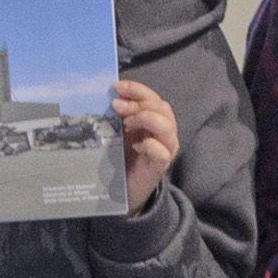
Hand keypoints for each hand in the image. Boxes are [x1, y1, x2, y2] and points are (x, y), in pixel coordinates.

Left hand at [113, 79, 178, 213]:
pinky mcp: (160, 166)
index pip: (153, 98)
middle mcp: (165, 133)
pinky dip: (148, 145)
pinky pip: (161, 151)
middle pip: (161, 107)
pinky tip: (135, 147)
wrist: (123, 190)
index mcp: (155, 120)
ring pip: (166, 125)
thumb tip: (111, 94)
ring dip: (144, 119)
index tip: (116, 86)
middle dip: (137, 103)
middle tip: (116, 106)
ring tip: (126, 125)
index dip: (137, 89)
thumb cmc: (122, 158)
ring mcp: (166, 149)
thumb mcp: (119, 132)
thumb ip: (119, 115)